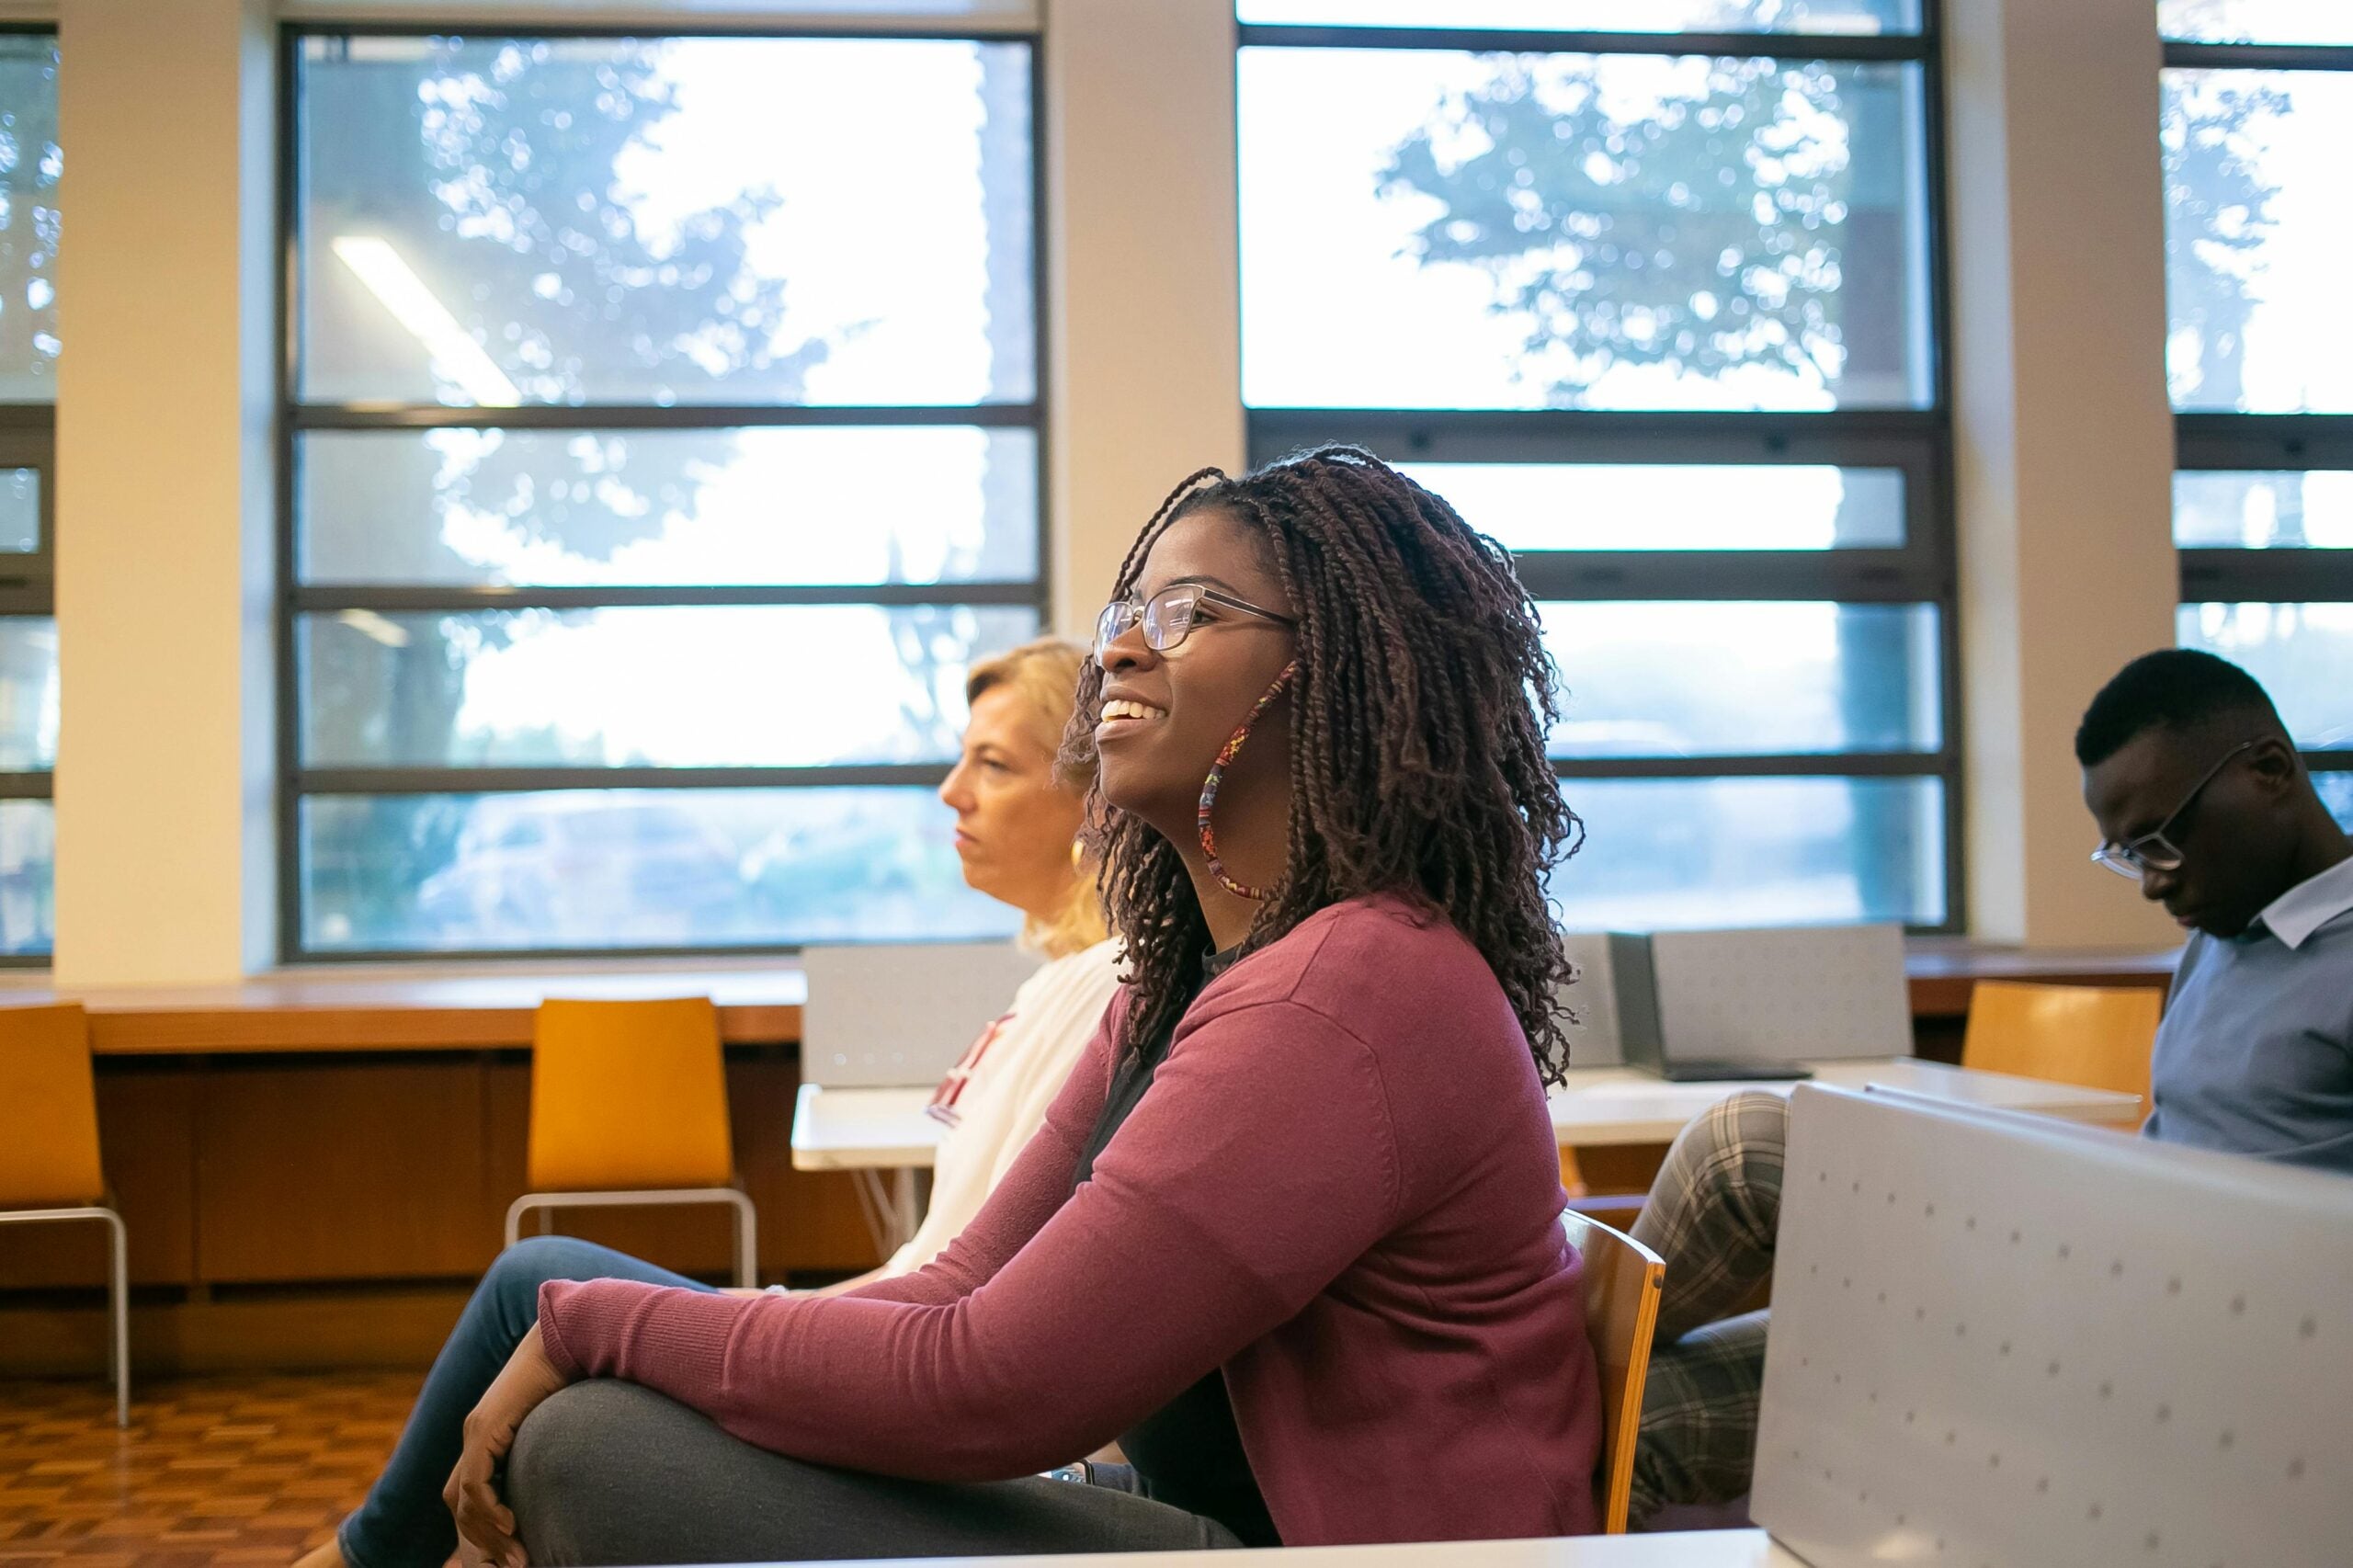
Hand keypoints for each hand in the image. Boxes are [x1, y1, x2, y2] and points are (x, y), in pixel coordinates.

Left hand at [446, 1324, 573, 1567]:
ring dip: (486, 1533)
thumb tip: (570, 1471)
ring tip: (515, 1554)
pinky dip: (489, 1509)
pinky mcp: (485, 1428)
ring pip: (464, 1499)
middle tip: (512, 1562)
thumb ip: (550, 1445)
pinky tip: (511, 1524)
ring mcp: (477, 1430)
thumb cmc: (576, 1374)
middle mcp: (476, 1433)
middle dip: (480, 1540)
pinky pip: (475, 1482)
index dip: (484, 1523)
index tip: (513, 1547)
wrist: (570, 1338)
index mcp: (490, 1433)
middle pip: (459, 1503)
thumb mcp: (558, 1422)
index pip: (471, 1492)